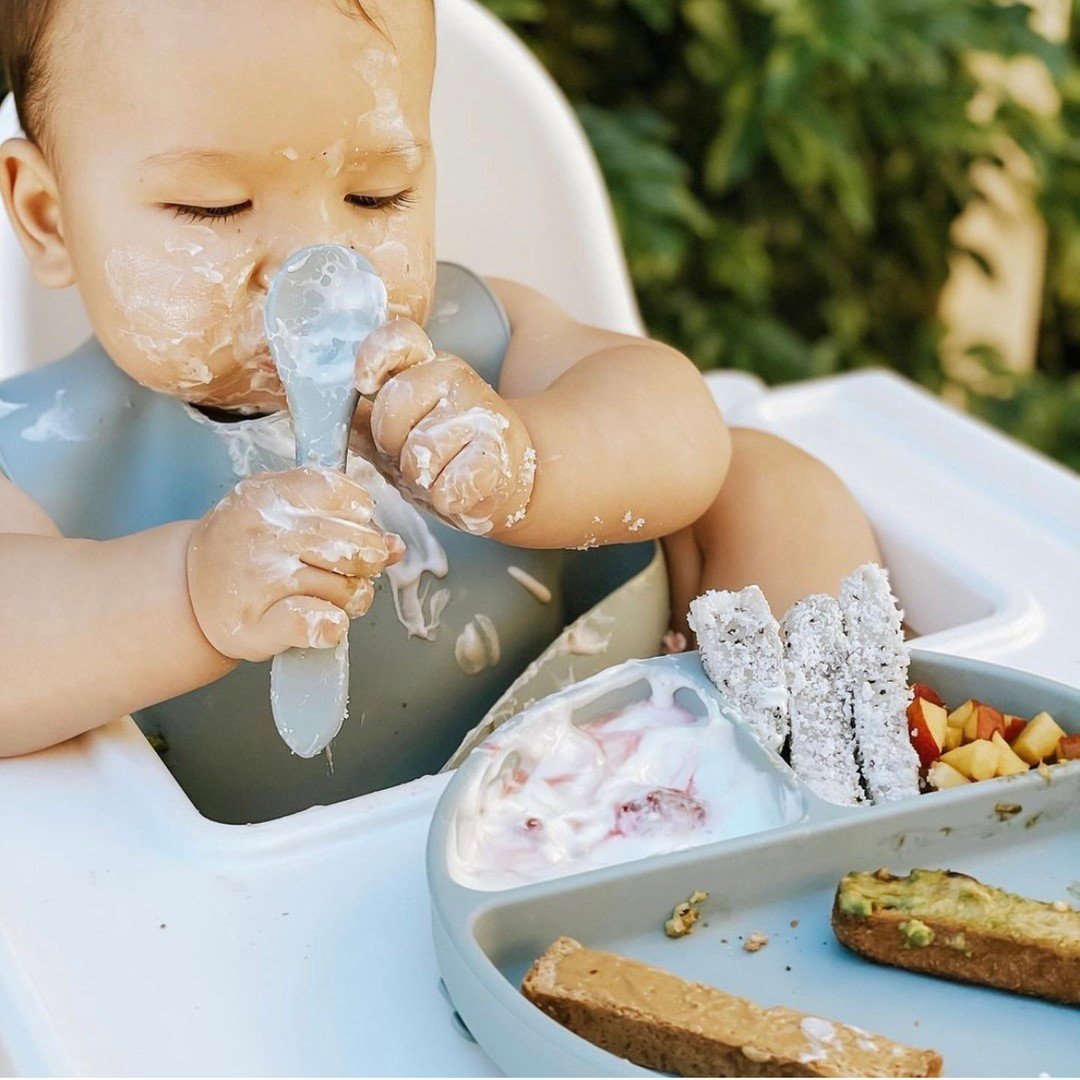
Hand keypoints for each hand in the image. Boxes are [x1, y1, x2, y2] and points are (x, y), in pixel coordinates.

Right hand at [187, 468, 402, 660]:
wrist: (187, 592)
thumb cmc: (246, 549)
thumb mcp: (286, 517)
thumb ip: (343, 523)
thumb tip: (395, 546)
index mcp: (272, 493)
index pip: (349, 497)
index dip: (360, 520)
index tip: (347, 531)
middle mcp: (267, 531)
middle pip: (359, 548)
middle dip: (364, 565)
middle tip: (343, 572)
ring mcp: (262, 578)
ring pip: (348, 590)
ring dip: (350, 599)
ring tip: (326, 596)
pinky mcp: (259, 624)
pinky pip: (323, 624)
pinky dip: (331, 627)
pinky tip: (320, 622)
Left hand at [354, 318, 535, 534]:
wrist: (502, 483)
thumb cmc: (442, 456)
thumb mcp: (397, 433)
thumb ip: (362, 418)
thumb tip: (319, 410)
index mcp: (424, 367)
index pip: (400, 338)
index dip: (375, 354)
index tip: (363, 381)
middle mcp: (455, 377)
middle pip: (394, 405)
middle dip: (391, 444)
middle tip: (411, 456)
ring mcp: (481, 411)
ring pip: (421, 451)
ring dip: (421, 478)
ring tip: (439, 475)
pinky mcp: (498, 452)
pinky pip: (449, 483)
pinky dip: (446, 498)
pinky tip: (459, 492)